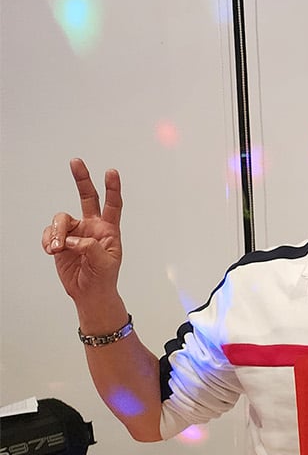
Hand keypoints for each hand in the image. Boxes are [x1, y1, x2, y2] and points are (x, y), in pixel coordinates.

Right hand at [43, 159, 123, 304]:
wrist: (88, 292)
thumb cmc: (103, 277)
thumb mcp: (104, 263)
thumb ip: (91, 247)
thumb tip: (73, 239)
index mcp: (109, 230)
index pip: (113, 205)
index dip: (113, 188)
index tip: (112, 172)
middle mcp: (92, 226)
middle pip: (87, 197)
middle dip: (82, 179)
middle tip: (76, 162)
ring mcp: (75, 232)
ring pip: (61, 219)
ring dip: (56, 232)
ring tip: (57, 248)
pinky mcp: (60, 240)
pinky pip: (49, 233)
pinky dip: (48, 240)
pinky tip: (52, 251)